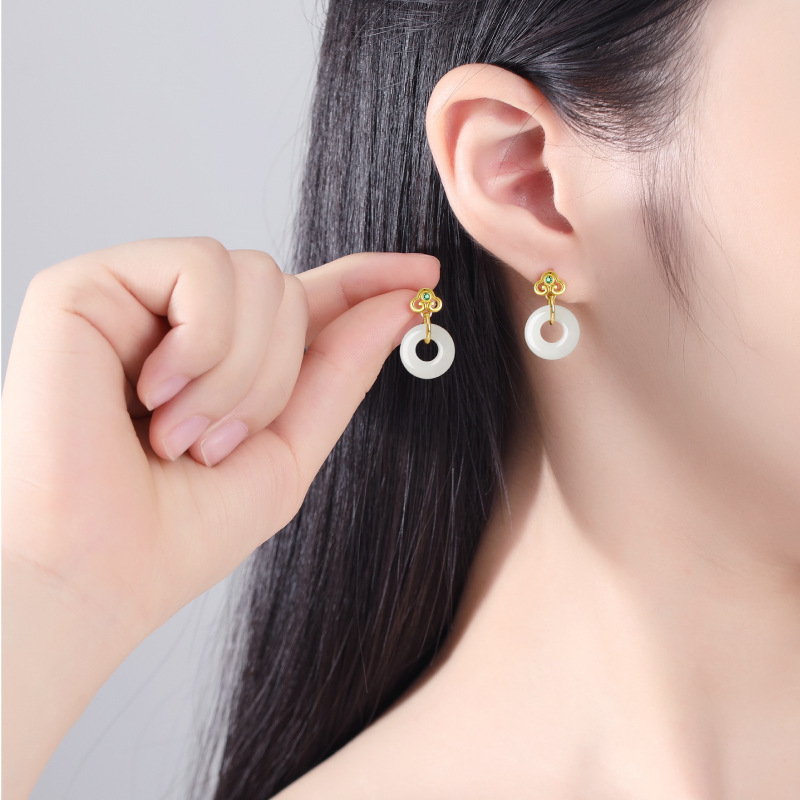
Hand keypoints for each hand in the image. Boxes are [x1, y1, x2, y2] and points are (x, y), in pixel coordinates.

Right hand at [2, 236, 438, 642]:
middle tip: (216, 446)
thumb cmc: (178, 530)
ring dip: (240, 372)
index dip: (367, 280)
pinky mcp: (88, 283)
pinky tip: (153, 392)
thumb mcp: (288, 451)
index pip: (307, 298)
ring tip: (180, 433)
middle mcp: (183, 322)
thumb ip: (343, 371)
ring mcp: (136, 298)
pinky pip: (201, 268)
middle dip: (276, 378)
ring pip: (256, 275)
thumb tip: (402, 302)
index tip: (425, 275)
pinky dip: (202, 342)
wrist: (91, 573)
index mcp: (225, 359)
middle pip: (287, 289)